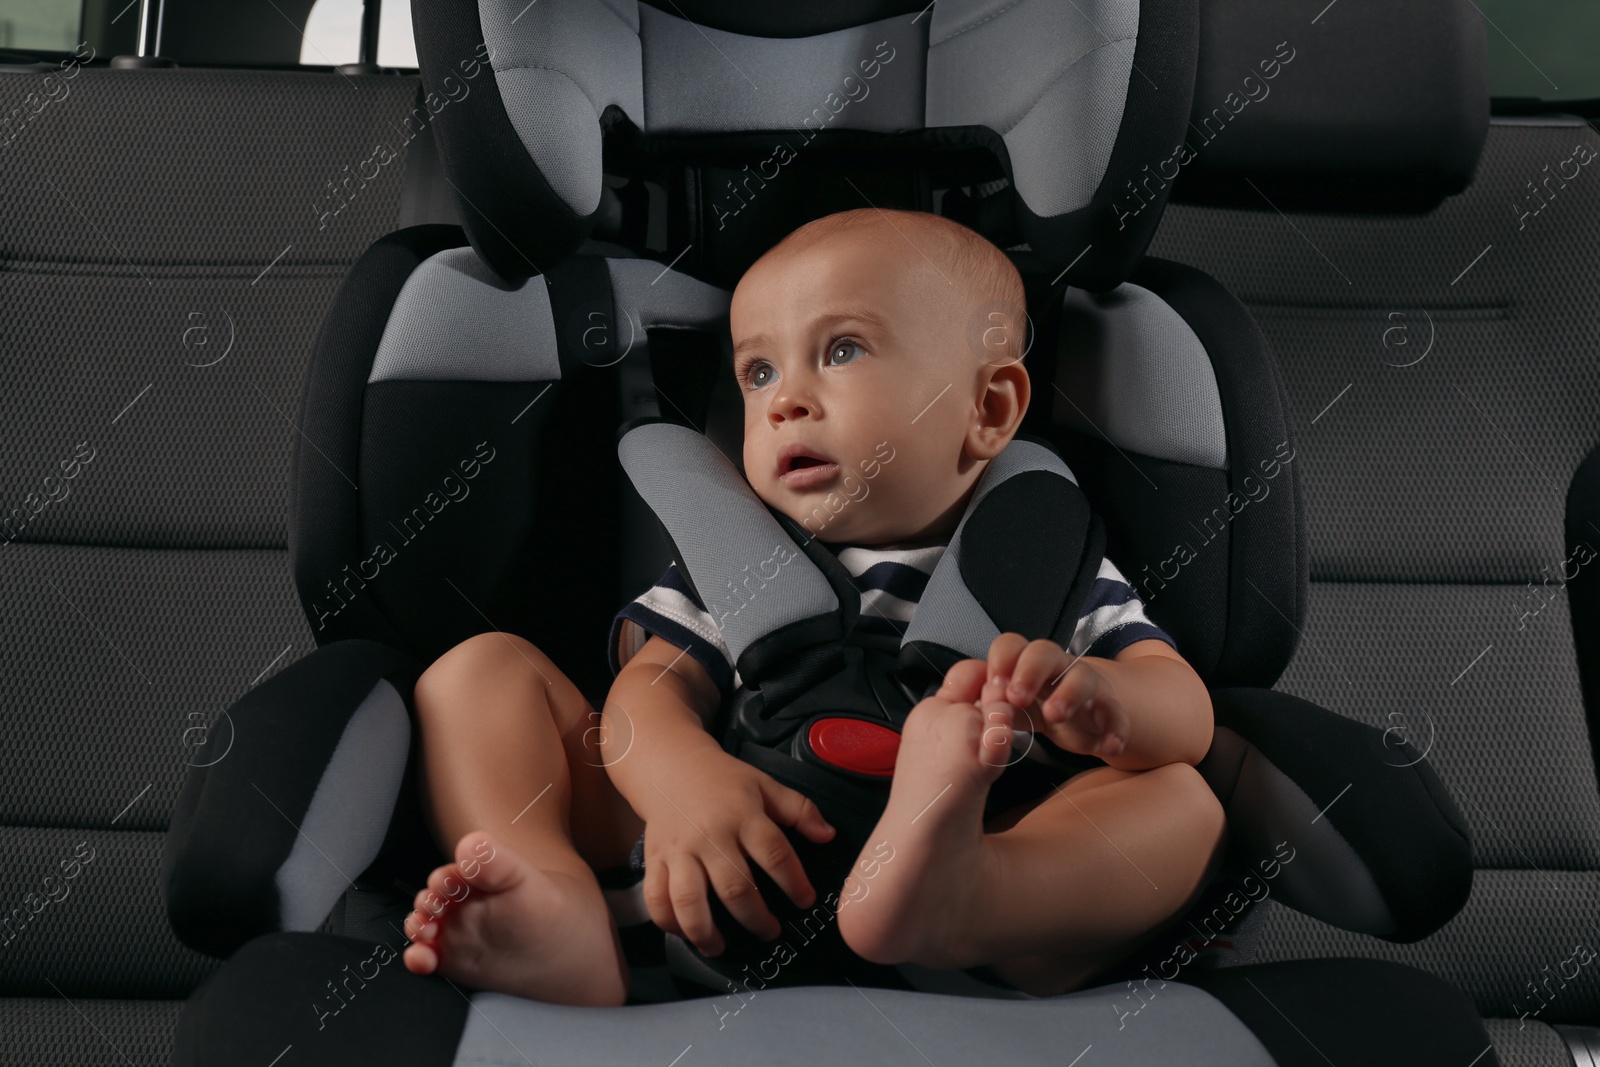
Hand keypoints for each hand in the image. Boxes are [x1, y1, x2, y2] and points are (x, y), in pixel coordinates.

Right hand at [638, 747, 835, 956]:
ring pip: (689, 900)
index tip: (805, 901)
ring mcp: (679, 851)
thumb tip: (828, 835)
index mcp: (743, 816)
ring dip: (706, 932)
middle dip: (756, 919)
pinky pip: (656, 898)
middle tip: (770, 933)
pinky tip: (685, 933)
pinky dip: (668, 922)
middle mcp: (710, 836)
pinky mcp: (655, 859)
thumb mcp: (765, 785)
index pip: (774, 854)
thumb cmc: (723, 780)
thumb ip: (799, 810)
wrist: (670, 765)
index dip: (794, 883)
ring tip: (721, 947)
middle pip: (735, 888)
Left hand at [982, 633, 1129, 757]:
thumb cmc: (1039, 706)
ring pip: (1082, 676)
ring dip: (1069, 693)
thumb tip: (964, 707)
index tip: (993, 682)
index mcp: (1027, 664)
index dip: (1002, 659)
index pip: (1012, 645)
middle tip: (1016, 696)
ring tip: (1056, 715)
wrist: (1085, 716)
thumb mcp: (1013, 707)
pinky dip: (1115, 730)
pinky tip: (1107, 747)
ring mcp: (1086, 685)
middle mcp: (1057, 668)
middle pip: (1044, 651)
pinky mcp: (1108, 708)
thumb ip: (993, 705)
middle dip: (1029, 670)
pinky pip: (1116, 713)